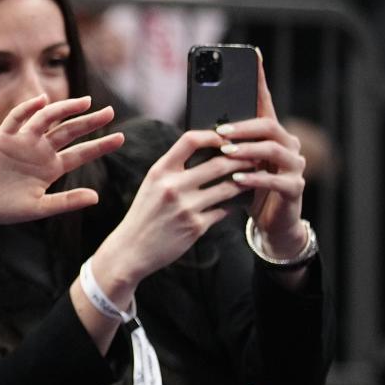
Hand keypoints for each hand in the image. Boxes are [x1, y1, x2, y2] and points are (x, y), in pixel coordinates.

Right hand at [0, 94, 122, 223]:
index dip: (100, 145)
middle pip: (69, 132)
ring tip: (84, 102)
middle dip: (89, 121)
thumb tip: (96, 197)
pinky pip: (16, 119)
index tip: (121, 138)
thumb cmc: (3, 206)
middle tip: (110, 112)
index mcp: (51, 168)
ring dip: (64, 109)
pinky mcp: (3, 137)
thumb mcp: (37, 208)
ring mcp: (22, 142)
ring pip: (47, 120)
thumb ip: (65, 202)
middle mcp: (40, 151)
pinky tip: (41, 101)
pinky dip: (28, 109)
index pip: (81, 154)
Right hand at [90, 129, 252, 307]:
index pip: (190, 140)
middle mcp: (172, 187)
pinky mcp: (195, 227)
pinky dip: (231, 207)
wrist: (131, 249)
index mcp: (160, 171)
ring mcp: (185, 207)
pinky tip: (234, 204)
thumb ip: (174, 169)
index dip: (212, 135)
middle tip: (253, 158)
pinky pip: (222, 211)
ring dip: (243, 182)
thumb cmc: (144, 214)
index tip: (225, 139)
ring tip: (251, 178)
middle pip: (219, 163)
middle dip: (241, 159)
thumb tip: (206, 151)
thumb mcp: (151, 185)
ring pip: (227, 188)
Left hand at [221, 56, 307, 258]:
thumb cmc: (247, 189)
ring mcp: (294, 166)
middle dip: (243, 126)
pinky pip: (275, 179)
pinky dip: (254, 177)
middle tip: (220, 132)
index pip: (265, 103)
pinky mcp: (295, 188)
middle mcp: (288, 145)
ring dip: (247, 150)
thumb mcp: (233, 165)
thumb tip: (197, 128)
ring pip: (273, 149)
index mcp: (271, 135)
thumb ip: (224, 146)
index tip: (252, 56)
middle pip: (268, 125)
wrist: (270, 223)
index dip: (259, 81)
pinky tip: (237, 178)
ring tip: (226, 153)